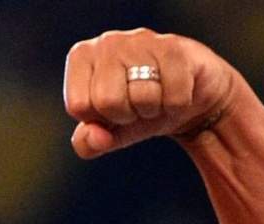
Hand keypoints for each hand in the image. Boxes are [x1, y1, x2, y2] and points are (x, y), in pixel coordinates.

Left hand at [64, 29, 236, 158]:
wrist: (185, 97)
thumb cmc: (136, 110)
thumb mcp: (107, 131)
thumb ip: (88, 143)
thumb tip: (96, 138)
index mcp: (81, 57)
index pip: (79, 106)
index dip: (100, 118)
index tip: (112, 108)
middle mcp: (107, 42)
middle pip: (107, 101)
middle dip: (126, 115)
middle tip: (136, 105)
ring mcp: (141, 40)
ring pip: (142, 97)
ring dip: (152, 110)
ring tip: (156, 97)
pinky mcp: (175, 47)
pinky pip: (173, 96)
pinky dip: (176, 106)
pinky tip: (176, 91)